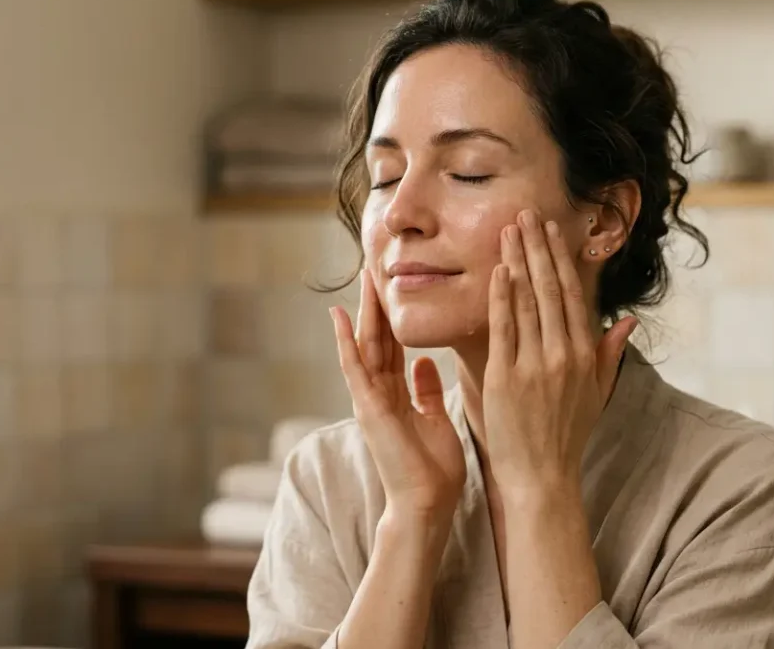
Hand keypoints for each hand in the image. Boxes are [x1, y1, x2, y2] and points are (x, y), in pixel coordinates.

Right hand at [330, 270, 466, 523]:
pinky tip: (338, 317)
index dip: (394, 316)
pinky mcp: (368, 409)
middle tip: (374, 268)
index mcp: (396, 395)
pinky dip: (345, 342)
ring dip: (362, 312)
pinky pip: (354, 369)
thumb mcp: (434, 419)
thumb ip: (425, 391)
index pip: (394, 346)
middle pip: (377, 340)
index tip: (395, 287)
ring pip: (364, 346)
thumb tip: (424, 363)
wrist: (427, 505)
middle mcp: (379, 394)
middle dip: (376, 305)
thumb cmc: (433, 470)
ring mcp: (370, 401)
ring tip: (362, 279)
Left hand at [482, 210, 637, 499]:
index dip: (562, 259)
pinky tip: (499, 270)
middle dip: (537, 248)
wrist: (542, 478)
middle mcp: (563, 355)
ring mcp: (534, 365)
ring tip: (508, 230)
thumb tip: (625, 321)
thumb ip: (609, 354)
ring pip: (527, 302)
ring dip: (517, 261)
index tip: (552, 231)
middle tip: (526, 214)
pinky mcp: (506, 377)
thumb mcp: (597, 394)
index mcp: (584, 355)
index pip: (573, 295)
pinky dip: (502, 297)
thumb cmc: (567, 436)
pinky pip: (504, 329)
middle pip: (550, 289)